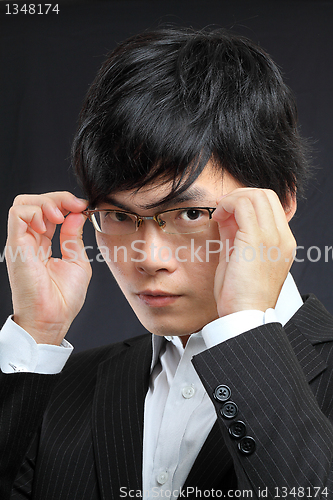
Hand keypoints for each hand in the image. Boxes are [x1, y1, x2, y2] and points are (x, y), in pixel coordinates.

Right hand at [5, 192, 91, 344]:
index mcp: (42, 244)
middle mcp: (29, 241)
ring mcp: (21, 242)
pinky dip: (36, 210)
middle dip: (58, 197)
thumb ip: (73, 237)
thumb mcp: (76, 261)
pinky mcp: (16, 245)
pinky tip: (52, 223)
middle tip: (76, 205)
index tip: (83, 207)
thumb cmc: (63, 299)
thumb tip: (76, 214)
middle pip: (35, 203)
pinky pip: (17, 214)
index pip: (48, 212)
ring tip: (62, 215)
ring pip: (24, 203)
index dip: (65, 203)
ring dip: (46, 201)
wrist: (52, 320)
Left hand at [213, 188, 295, 316]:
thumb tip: (226, 216)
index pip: (271, 205)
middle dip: (240, 195)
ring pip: (256, 196)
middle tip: (222, 208)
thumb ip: (236, 235)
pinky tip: (217, 217)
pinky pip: (243, 206)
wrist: (245, 317)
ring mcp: (272, 238)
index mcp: (282, 243)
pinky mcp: (256, 240)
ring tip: (219, 212)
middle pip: (266, 195)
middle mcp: (282, 238)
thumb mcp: (240, 258)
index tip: (228, 210)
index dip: (248, 201)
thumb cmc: (240, 294)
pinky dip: (227, 205)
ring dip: (233, 198)